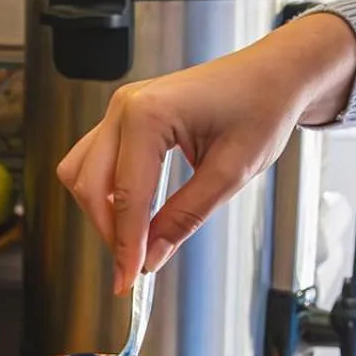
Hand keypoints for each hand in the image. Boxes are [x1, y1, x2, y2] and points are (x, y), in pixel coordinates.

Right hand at [58, 12, 355, 293]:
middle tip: (131, 266)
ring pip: (81, 171)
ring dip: (100, 211)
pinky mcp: (126, 116)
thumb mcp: (231, 173)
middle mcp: (125, 107)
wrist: (274, 74)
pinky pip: (96, 159)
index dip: (126, 245)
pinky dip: (107, 192)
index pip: (126, 196)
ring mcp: (121, 109)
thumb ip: (185, 217)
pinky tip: (133, 213)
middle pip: (88, 185)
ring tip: (132, 240)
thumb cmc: (262, 106)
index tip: (128, 281)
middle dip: (108, 231)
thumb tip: (153, 256)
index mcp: (149, 114)